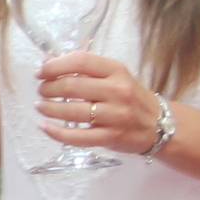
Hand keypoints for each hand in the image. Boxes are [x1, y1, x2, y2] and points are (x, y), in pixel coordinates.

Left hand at [34, 51, 160, 154]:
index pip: (81, 61)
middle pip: (72, 86)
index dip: (55, 65)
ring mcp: (115, 116)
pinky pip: (77, 136)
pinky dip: (57, 132)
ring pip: (72, 112)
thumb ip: (87, 69)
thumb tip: (49, 61)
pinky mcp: (110, 137)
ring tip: (41, 106)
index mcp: (117, 71)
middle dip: (49, 88)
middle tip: (42, 90)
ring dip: (49, 108)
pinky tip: (45, 127)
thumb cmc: (132, 97)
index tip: (41, 72)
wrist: (159, 125)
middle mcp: (117, 91)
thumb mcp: (116, 76)